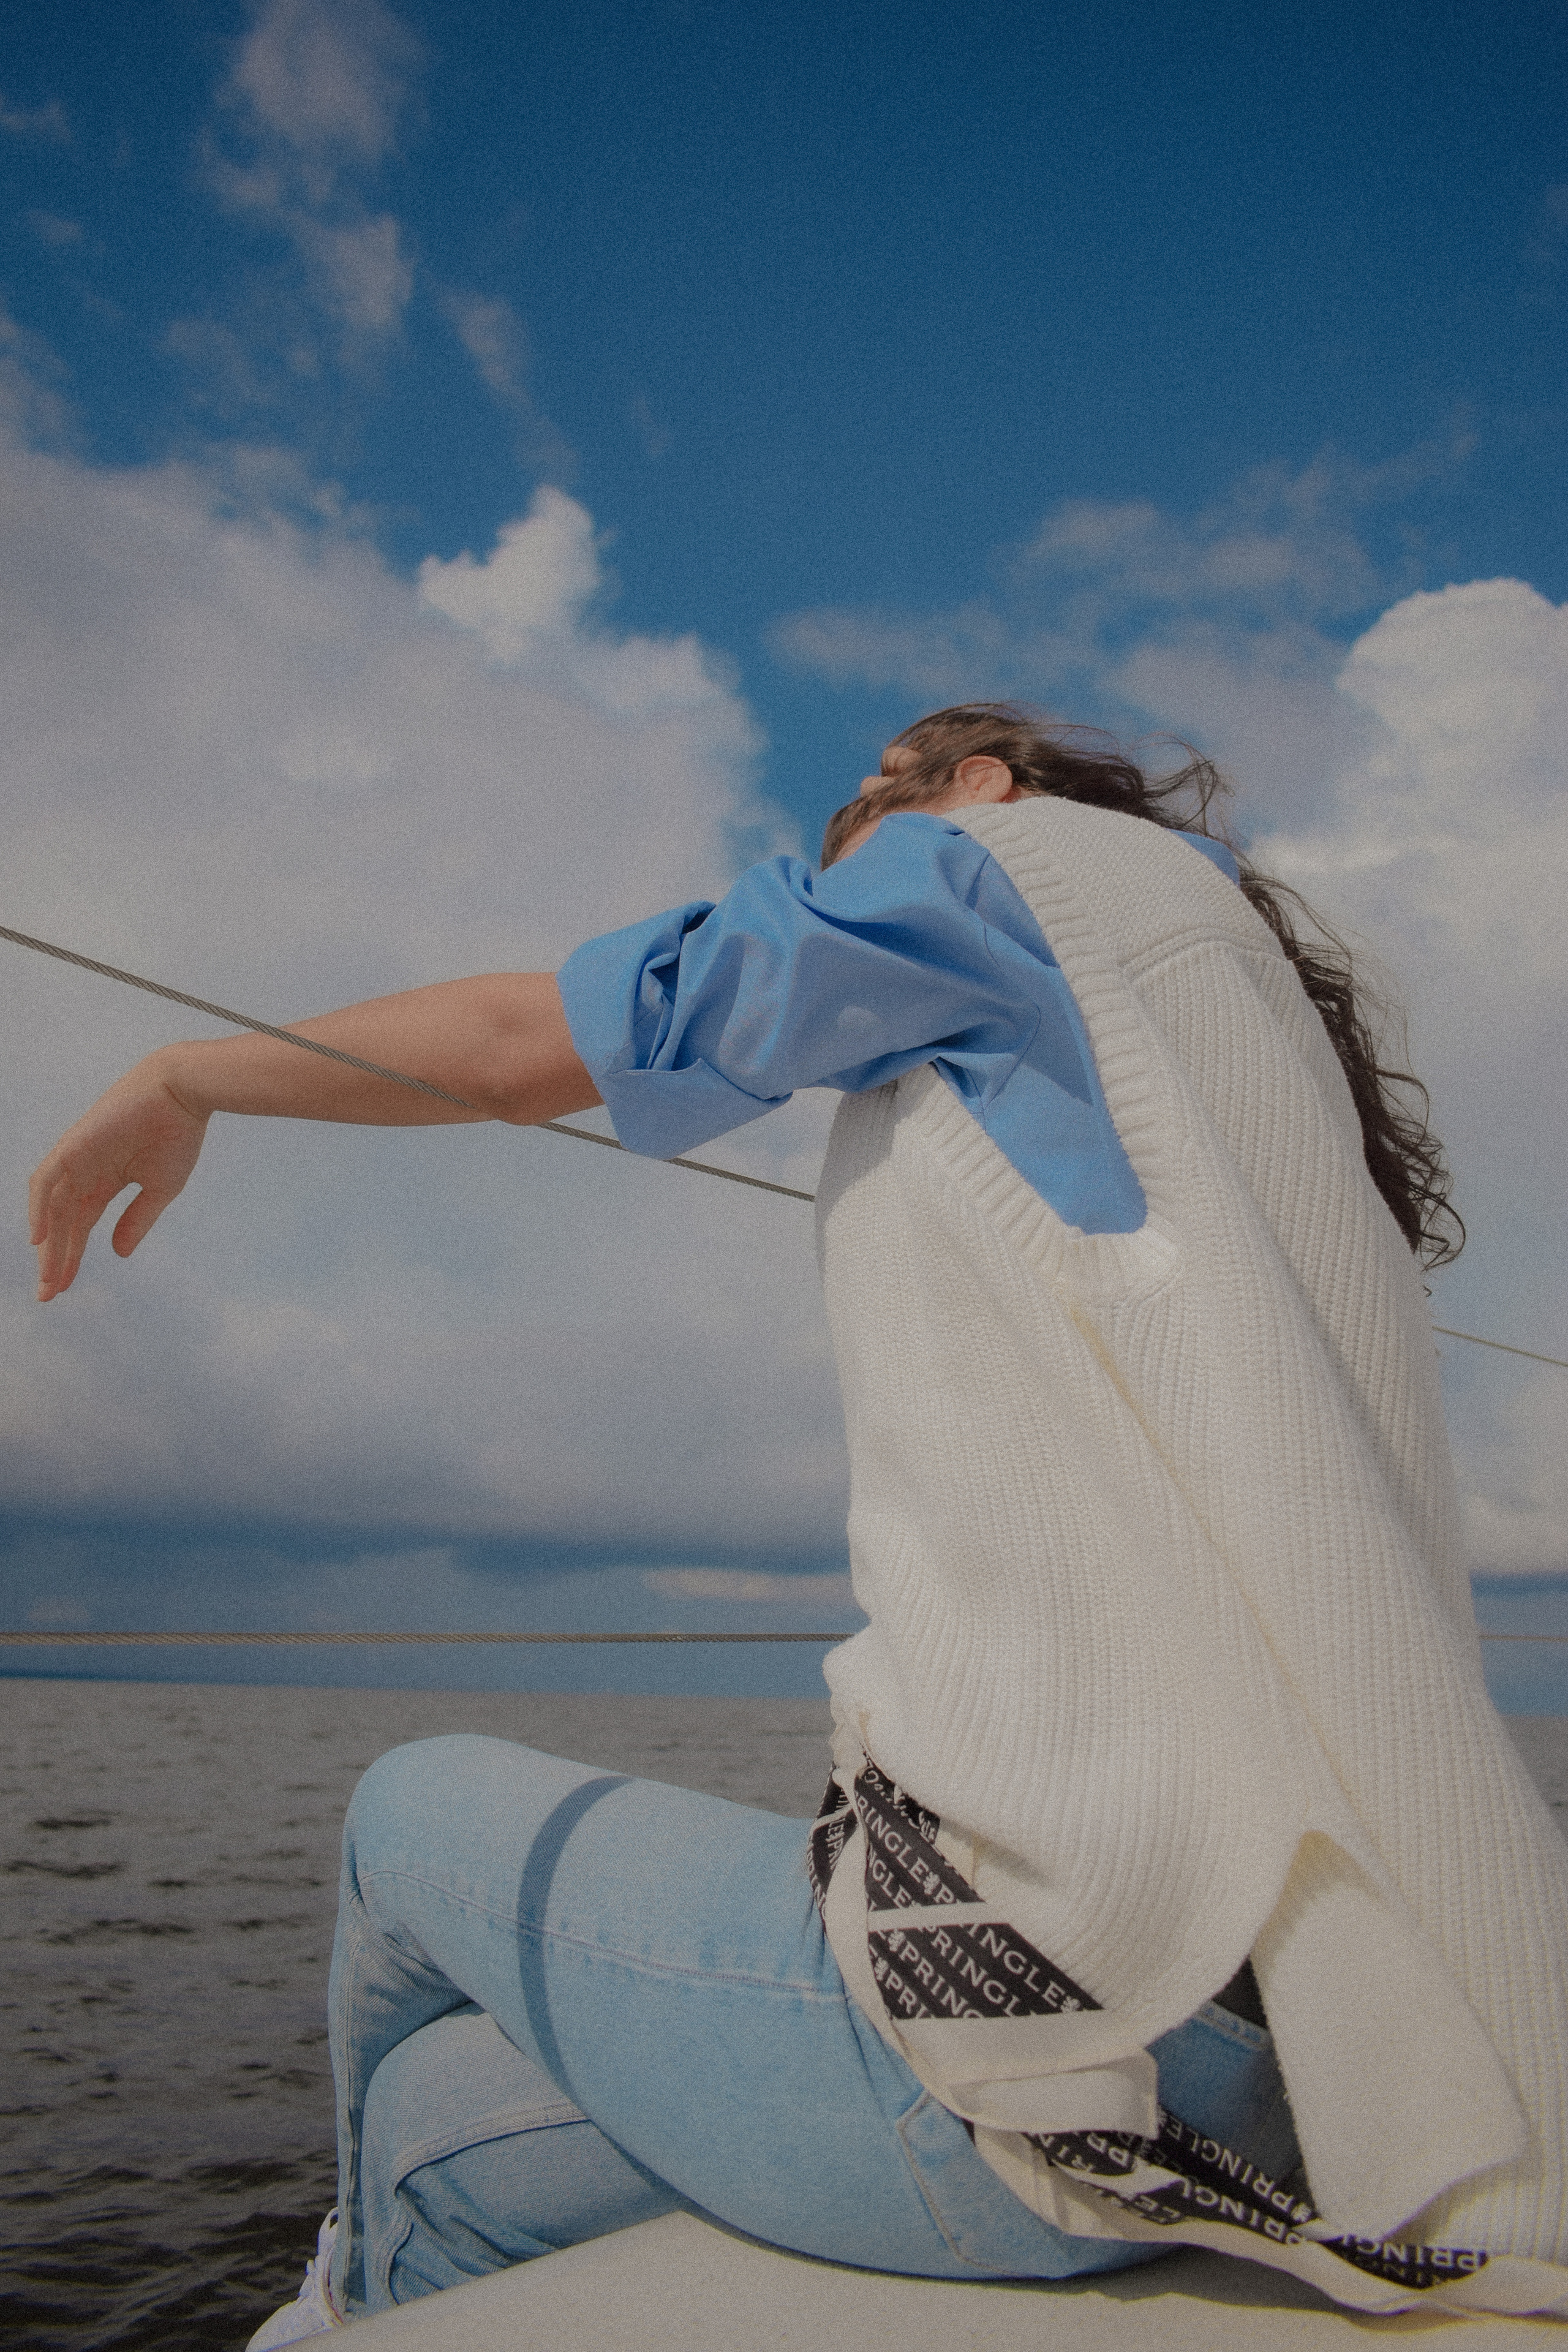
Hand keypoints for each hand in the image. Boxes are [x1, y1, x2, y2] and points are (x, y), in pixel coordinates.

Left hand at [30, 1055, 208, 1301]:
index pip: (79, 1226)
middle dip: (54, 1258)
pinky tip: (38, 1237)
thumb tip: (117, 1254)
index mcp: (104, 1181)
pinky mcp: (74, 1145)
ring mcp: (76, 1158)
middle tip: (48, 1293)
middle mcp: (84, 1172)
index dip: (70, 1257)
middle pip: (60, 1222)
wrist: (183, 1093)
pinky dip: (39, 1208)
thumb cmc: (177, 1134)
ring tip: (48, 1276)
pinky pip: (47, 1180)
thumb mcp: (160, 1188)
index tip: (62, 1289)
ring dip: (48, 1243)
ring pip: (52, 1208)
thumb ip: (137, 1220)